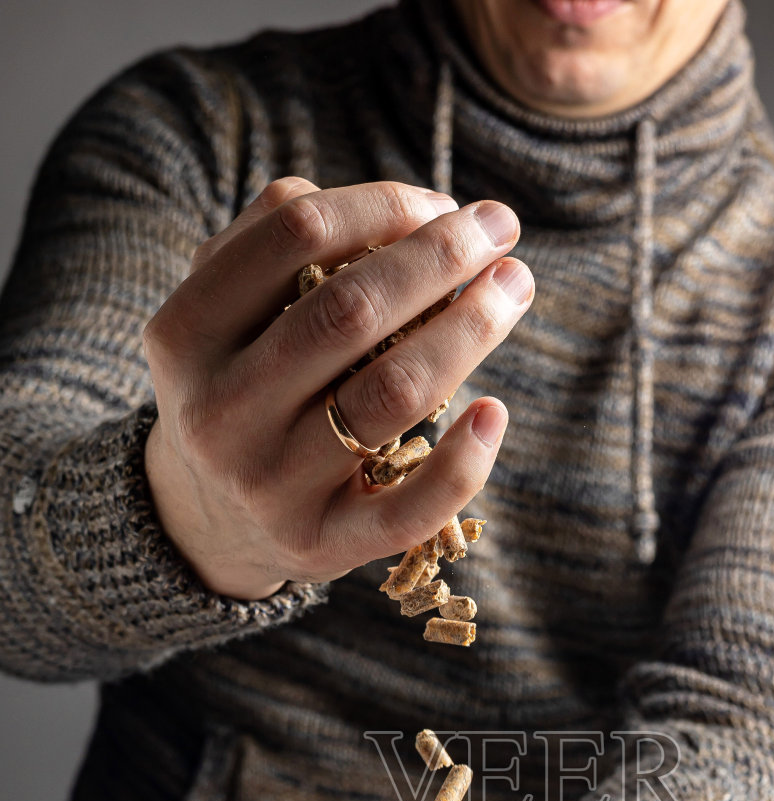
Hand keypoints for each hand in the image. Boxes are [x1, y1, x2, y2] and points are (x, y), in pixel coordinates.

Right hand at [143, 176, 533, 599]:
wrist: (204, 522)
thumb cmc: (239, 387)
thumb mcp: (222, 312)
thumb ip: (277, 242)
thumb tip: (404, 211)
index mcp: (186, 332)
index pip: (296, 233)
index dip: (384, 206)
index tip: (445, 205)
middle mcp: (222, 411)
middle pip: (351, 311)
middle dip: (440, 258)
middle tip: (501, 230)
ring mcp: (272, 486)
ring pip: (390, 394)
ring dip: (469, 331)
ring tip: (511, 289)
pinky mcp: (323, 545)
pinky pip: (408, 508)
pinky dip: (464, 460)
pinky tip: (494, 412)